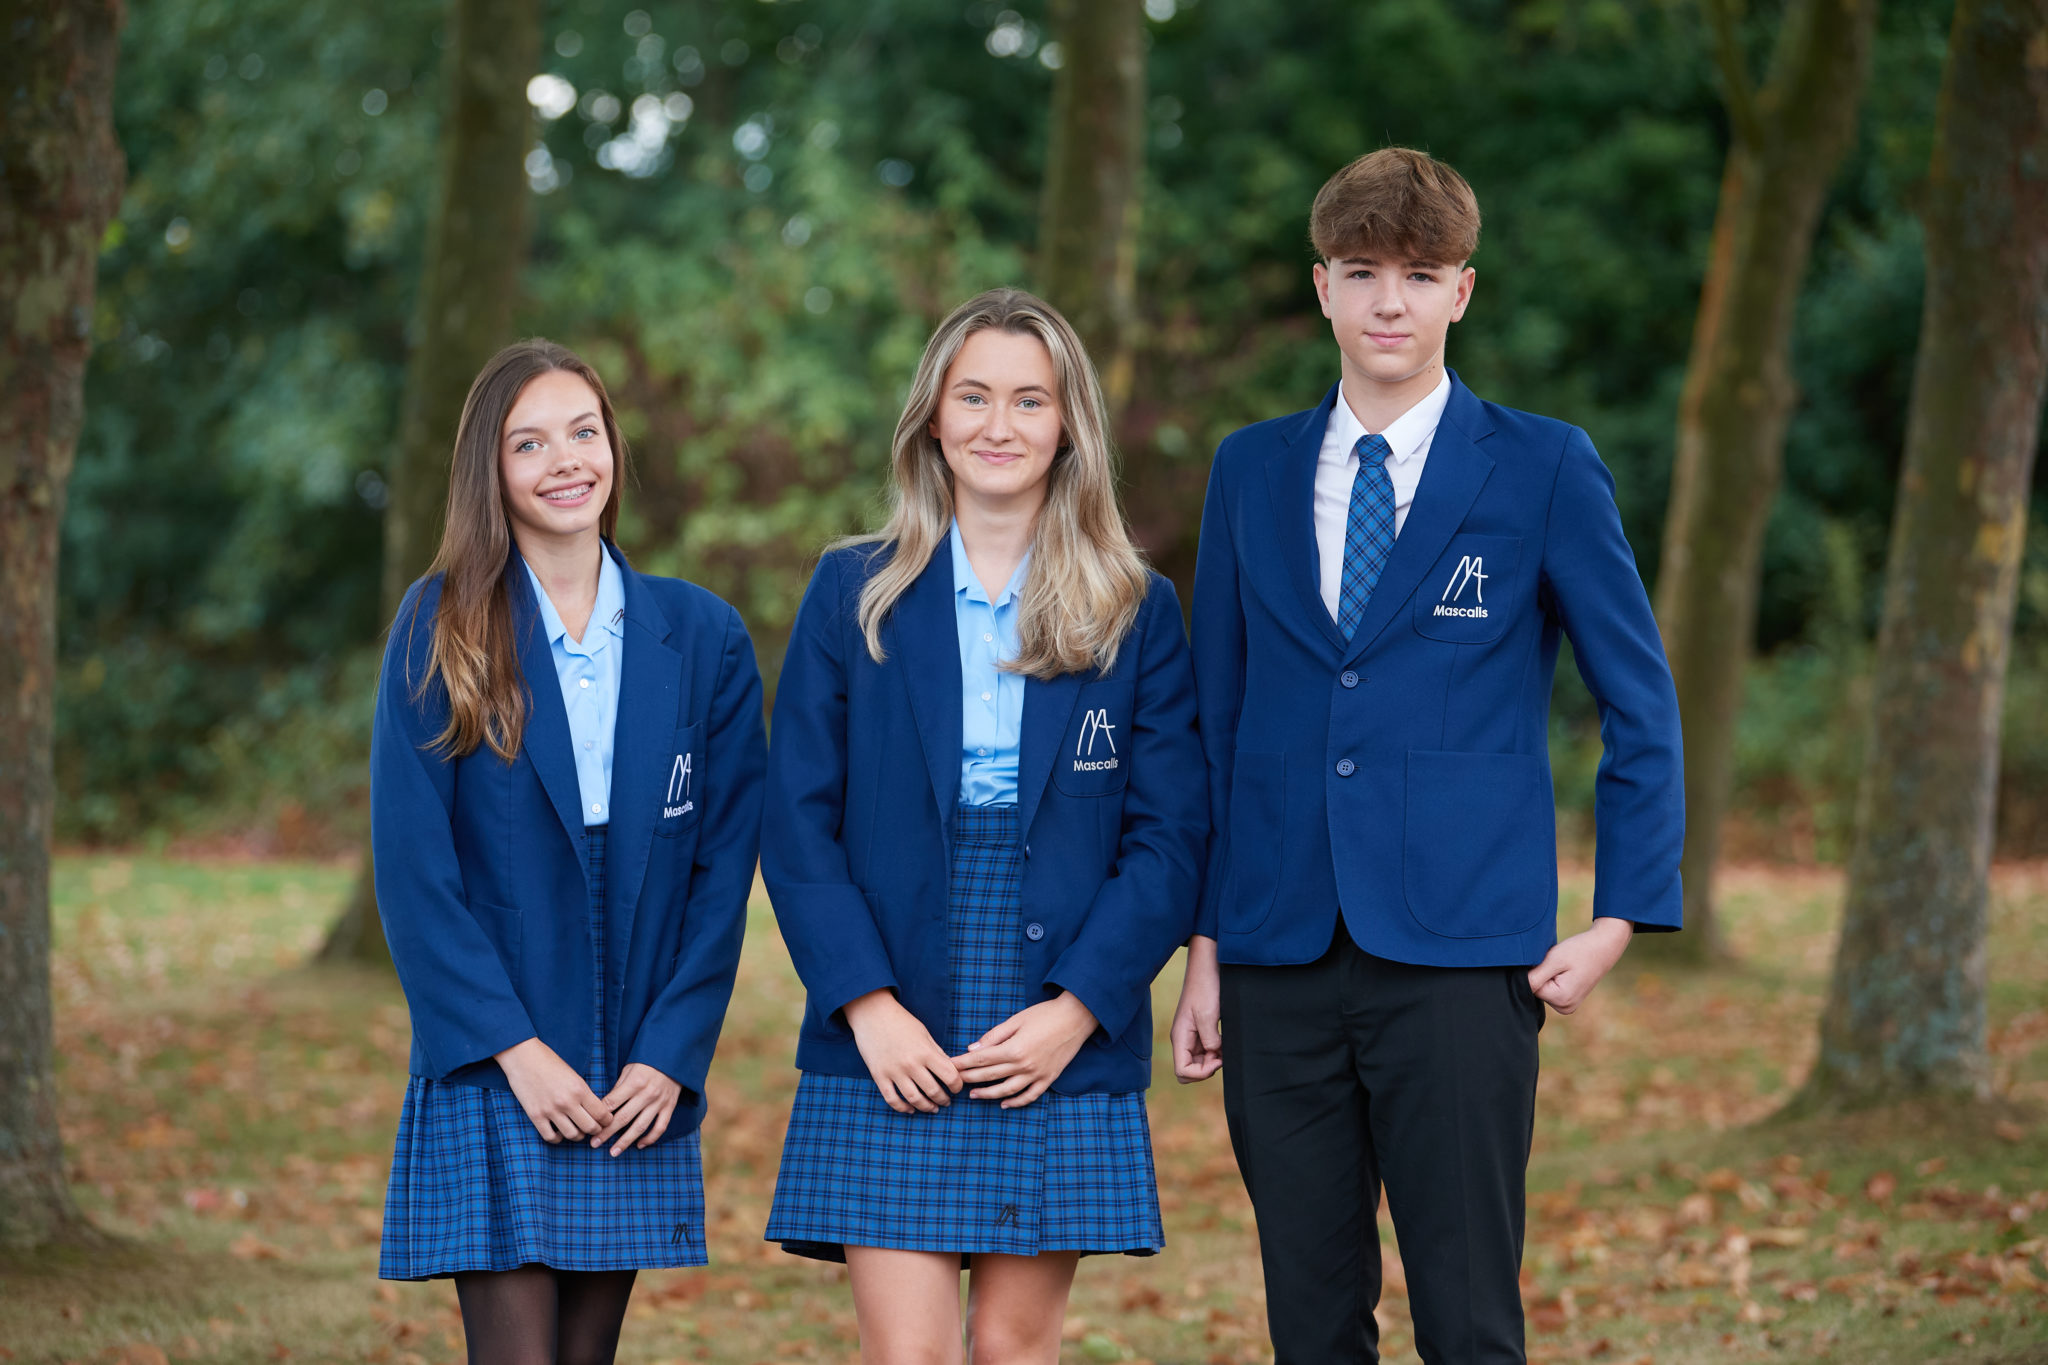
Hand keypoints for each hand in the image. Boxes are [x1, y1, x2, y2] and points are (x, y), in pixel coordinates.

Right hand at [495, 1037, 612, 1142]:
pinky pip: (550, 1137)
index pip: (601, 1113)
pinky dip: (557, 1138)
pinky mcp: (535, 1115)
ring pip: (572, 1135)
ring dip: (577, 1135)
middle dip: (596, 1130)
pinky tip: (559, 1132)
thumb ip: (583, 1093)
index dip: (607, 1121)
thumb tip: (595, 1111)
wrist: (522, 1056)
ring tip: (577, 1130)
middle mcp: (567, 1101)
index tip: (606, 1121)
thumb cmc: (549, 1062)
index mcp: (579, 1089)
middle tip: (594, 1128)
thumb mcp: (573, 1075)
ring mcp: (550, 1110)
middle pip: (590, 1127)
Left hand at [592, 1063, 682, 1154]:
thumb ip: (619, 1087)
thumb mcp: (629, 1068)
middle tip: (594, 1144)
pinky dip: (650, 1138)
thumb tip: (605, 1106)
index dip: (599, 1116)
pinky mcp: (669, 1107)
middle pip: (623, 1118)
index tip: (590, 1125)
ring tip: (613, 1152)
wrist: (674, 1058)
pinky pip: (660, 1127)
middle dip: (607, 1133)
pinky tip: (640, 1145)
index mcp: (634, 1083)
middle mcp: (646, 1094)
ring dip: (625, 1141)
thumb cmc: (648, 1061)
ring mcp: (659, 1102)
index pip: (612, 1103)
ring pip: (640, 1127)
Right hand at [843, 989, 962, 1113]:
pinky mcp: (879, 1075)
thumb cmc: (901, 1021)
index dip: (957, 1086)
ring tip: (932, 1108)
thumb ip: (937, 1053)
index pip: (950, 1076)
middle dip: (943, 1099)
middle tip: (946, 1101)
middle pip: (933, 1091)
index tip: (956, 1088)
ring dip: (926, 1107)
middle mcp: (911, 1064)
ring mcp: (894, 1071)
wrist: (872, 1013)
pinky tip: (910, 1109)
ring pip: (914, 1099)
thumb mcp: (924, 1034)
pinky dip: (902, 1108)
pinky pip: (892, 1099)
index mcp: (926, 1051)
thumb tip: (949, 1071)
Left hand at [951, 992, 1096, 1107]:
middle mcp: (1024, 1065)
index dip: (963, 1064)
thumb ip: (994, 1036)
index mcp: (1014, 1049)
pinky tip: (1004, 1104)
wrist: (1076, 1018)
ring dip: (988, 1094)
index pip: (981, 1060)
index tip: (950, 1066)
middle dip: (969, 1078)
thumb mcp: (1016, 1020)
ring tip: (973, 1094)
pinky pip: (1030, 1096)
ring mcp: (1037, 1074)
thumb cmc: (1045, 1014)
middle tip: (954, 1080)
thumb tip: (973, 1049)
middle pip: (990, 1076)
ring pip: (1007, 1090)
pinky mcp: (1049, 1079)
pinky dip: (1016, 1102)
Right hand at [1171, 935, 1222, 1082]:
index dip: (1200, 1073)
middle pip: (1188, 1071)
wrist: (1207, 967)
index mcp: (1179, 1037)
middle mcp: (1183, 1039)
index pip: (1182, 1071)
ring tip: (1224, 1045)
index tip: (1217, 1059)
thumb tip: (1214, 1056)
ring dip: (1212, 1060)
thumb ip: (1210, 1040)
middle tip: (1220, 1055)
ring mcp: (1191, 1036)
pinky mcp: (1200, 1031)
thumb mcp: (1208, 1015)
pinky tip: (1224, 1041)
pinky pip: (1205, 1052)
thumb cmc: (1205, 987)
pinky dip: (1215, 1052)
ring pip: (1198, 1062)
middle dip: (1205, 1069)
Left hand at [1526, 917, 1632, 1014]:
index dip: (1536, 971)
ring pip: (1543, 990)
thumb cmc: (1579, 951)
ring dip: (1548, 976)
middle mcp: (1565, 1008)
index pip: (1531, 987)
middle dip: (1542, 974)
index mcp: (1561, 1000)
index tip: (1551, 962)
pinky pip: (1551, 990)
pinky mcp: (1568, 1001)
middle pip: (1537, 990)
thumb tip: (1518, 989)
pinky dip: (1553, 979)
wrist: (1602, 947)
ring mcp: (1568, 1006)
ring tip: (1564, 967)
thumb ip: (1534, 977)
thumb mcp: (1554, 960)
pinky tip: (1566, 971)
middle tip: (1559, 963)